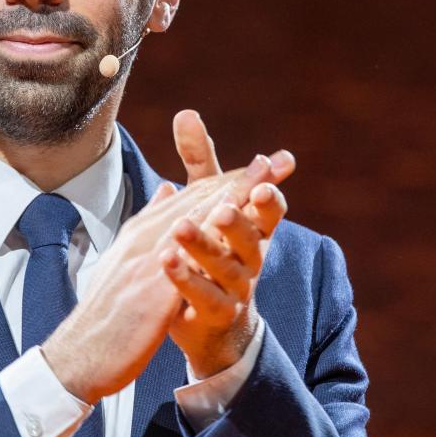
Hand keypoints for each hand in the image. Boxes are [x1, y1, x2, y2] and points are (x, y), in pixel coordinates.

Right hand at [40, 157, 275, 404]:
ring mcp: (147, 263)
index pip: (188, 199)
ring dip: (229, 199)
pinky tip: (232, 231)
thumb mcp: (125, 261)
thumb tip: (168, 190)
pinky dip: (208, 241)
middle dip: (237, 180)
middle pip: (196, 203)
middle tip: (274, 161)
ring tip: (260, 182)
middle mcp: (144, 240)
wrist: (81, 353)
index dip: (226, 180)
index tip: (262, 165)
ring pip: (193, 223)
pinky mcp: (152, 292)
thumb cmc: (106, 311)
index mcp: (141, 234)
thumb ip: (149, 225)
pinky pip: (185, 261)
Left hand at [152, 111, 294, 377]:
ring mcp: (236, 288)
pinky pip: (204, 297)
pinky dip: (186, 279)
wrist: (215, 323)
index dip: (269, 198)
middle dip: (238, 221)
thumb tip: (186, 113)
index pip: (269, 210)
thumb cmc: (213, 251)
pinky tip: (166, 262)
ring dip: (204, 247)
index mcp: (252, 229)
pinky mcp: (216, 313)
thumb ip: (200, 164)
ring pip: (225, 268)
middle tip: (222, 208)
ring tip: (181, 230)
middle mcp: (250, 257)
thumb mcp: (206, 204)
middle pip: (250, 238)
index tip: (265, 182)